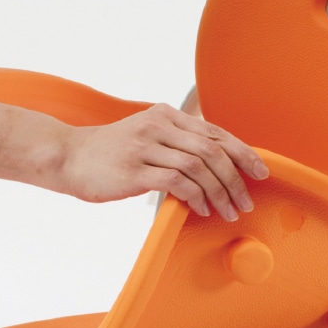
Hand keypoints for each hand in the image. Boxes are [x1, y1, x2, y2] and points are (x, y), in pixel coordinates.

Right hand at [59, 103, 268, 220]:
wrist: (67, 156)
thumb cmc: (111, 153)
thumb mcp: (147, 136)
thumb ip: (178, 142)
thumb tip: (217, 160)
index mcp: (167, 115)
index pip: (216, 133)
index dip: (243, 153)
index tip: (261, 172)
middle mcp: (159, 125)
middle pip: (213, 150)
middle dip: (236, 179)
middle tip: (245, 202)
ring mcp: (146, 145)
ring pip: (199, 167)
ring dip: (219, 193)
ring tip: (227, 212)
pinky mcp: (134, 169)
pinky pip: (177, 182)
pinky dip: (196, 197)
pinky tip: (202, 209)